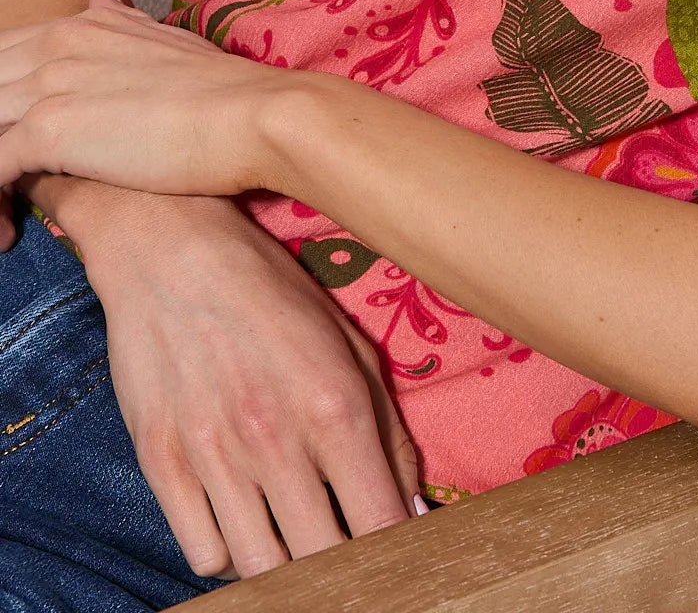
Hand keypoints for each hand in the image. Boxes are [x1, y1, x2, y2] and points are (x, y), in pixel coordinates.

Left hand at [0, 0, 289, 198]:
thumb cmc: (223, 92)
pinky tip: (9, 236)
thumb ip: (121, 24)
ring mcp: (49, 84)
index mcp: (82, 25)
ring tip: (5, 219)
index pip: (3, 56)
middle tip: (6, 182)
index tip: (13, 144)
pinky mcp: (47, 129)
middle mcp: (57, 44)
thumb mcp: (167, 41)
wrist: (255, 115)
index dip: (1, 99)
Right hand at [72, 192, 424, 578]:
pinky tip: (245, 519)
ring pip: (261, 569)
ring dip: (287, 565)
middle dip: (344, 565)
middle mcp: (275, 439)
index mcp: (335, 405)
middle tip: (346, 546)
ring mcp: (214, 456)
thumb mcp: (349, 342)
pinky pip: (204, 554)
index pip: (380, 526)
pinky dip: (230, 553)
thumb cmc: (270, 288)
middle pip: (321, 561)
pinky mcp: (162, 463)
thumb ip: (389, 432)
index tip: (398, 554)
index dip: (396, 554)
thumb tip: (416, 510)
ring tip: (297, 534)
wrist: (168, 246)